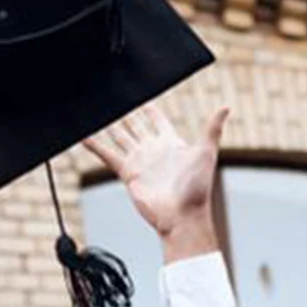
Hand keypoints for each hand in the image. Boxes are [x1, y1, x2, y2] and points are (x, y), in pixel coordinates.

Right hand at [83, 106, 228, 262]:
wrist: (183, 216)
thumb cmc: (198, 189)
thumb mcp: (206, 153)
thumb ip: (212, 128)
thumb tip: (226, 107)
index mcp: (171, 143)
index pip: (157, 119)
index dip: (148, 106)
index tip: (139, 91)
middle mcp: (154, 150)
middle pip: (134, 125)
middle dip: (123, 111)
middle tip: (110, 95)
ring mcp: (140, 161)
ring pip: (119, 136)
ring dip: (106, 124)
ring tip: (94, 108)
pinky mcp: (128, 173)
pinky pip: (107, 154)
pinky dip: (93, 144)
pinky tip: (81, 133)